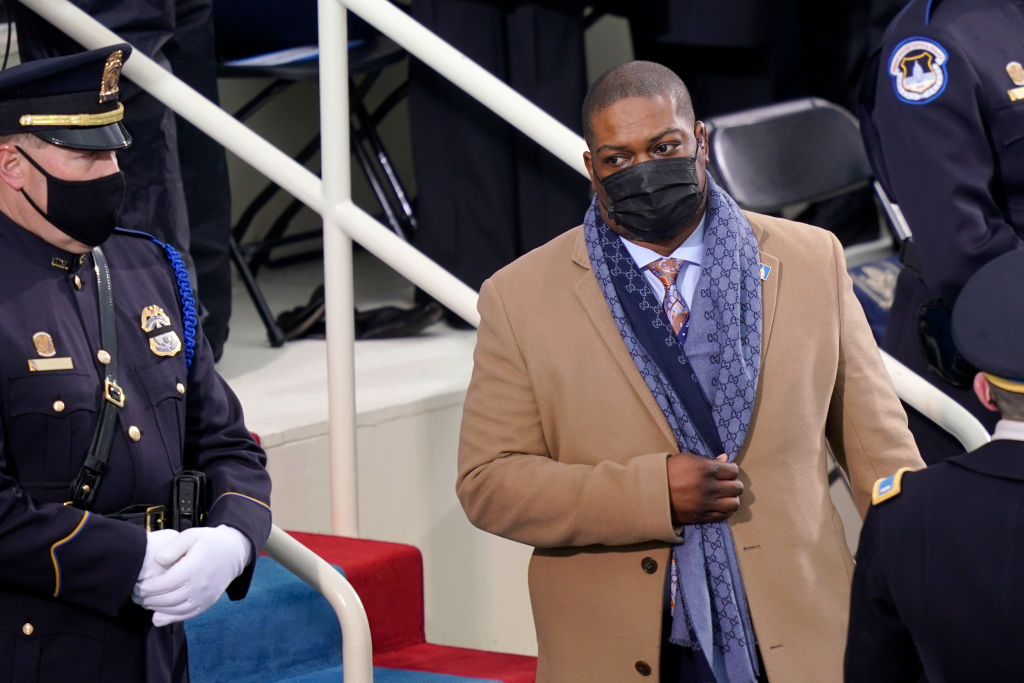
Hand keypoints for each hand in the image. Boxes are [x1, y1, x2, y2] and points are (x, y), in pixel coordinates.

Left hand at [132, 525, 251, 626]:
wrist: (233, 552)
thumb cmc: (208, 541)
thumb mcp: (191, 535)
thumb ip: (173, 547)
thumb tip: (157, 560)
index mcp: (193, 568)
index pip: (162, 585)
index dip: (145, 587)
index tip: (136, 584)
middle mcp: (199, 586)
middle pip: (165, 600)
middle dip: (146, 599)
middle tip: (135, 594)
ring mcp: (204, 597)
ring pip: (173, 610)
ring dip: (155, 608)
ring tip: (145, 601)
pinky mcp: (207, 603)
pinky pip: (185, 616)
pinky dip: (169, 618)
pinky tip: (158, 615)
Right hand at [667, 452, 742, 524]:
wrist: (652, 492)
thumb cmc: (669, 471)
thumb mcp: (688, 459)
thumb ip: (709, 460)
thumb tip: (726, 459)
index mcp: (705, 469)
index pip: (733, 470)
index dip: (731, 470)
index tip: (726, 471)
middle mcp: (709, 487)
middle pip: (737, 487)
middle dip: (733, 484)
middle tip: (726, 483)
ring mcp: (706, 504)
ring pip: (734, 503)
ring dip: (732, 498)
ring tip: (724, 496)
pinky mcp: (702, 516)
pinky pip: (724, 515)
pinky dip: (725, 510)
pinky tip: (718, 505)